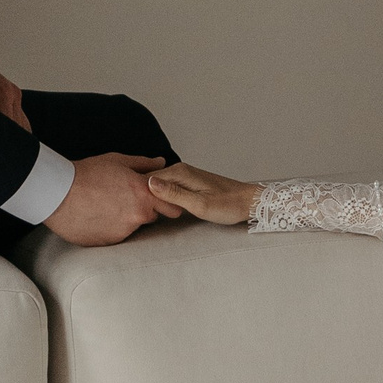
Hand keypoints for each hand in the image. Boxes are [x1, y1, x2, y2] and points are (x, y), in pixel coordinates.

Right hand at [44, 153, 171, 245]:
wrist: (58, 193)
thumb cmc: (86, 174)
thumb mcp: (118, 161)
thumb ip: (144, 164)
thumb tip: (161, 163)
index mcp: (144, 194)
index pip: (172, 206)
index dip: (167, 202)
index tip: (160, 199)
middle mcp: (138, 216)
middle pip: (152, 216)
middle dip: (144, 209)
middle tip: (124, 198)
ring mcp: (124, 231)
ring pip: (132, 227)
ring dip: (125, 219)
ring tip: (105, 205)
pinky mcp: (109, 242)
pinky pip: (116, 235)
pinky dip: (110, 228)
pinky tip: (96, 215)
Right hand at [146, 163, 260, 226]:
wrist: (247, 202)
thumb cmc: (228, 205)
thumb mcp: (199, 204)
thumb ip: (173, 194)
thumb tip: (150, 184)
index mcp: (180, 172)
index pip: (147, 179)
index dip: (139, 194)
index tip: (135, 207)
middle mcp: (180, 170)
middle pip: (151, 181)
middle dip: (143, 195)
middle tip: (141, 212)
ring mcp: (184, 175)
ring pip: (158, 185)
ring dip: (152, 197)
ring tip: (149, 211)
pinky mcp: (189, 182)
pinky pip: (168, 187)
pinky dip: (162, 197)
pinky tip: (162, 207)